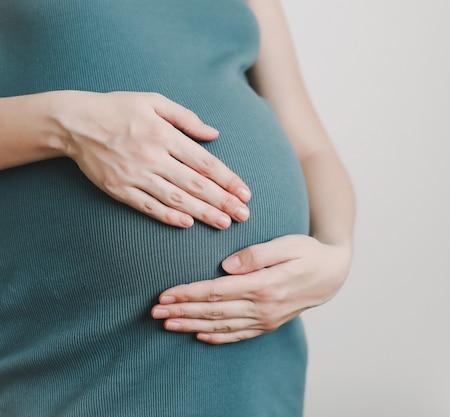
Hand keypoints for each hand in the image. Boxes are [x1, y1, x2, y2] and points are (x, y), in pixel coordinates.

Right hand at [56, 91, 250, 227]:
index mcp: (164, 135)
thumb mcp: (153, 101)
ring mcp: (135, 175)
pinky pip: (147, 206)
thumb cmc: (118, 108)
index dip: (227, 179)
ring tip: (224, 223)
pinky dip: (168, 216)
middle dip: (223, 201)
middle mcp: (152, 157)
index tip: (245, 192)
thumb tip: (214, 133)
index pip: (204, 162)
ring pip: (175, 199)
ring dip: (202, 213)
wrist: (74, 122)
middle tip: (243, 214)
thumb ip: (186, 118)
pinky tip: (187, 224)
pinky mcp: (119, 189)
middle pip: (195, 184)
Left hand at [151, 235, 351, 343]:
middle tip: (155, 312)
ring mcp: (266, 319)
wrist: (333, 274)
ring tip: (168, 325)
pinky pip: (239, 335)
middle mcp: (263, 307)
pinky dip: (218, 338)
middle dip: (182, 311)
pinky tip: (200, 336)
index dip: (189, 294)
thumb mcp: (287, 244)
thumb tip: (227, 266)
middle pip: (214, 312)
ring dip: (193, 325)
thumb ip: (257, 255)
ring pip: (222, 326)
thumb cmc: (308, 252)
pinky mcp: (269, 323)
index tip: (165, 295)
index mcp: (265, 285)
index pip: (217, 292)